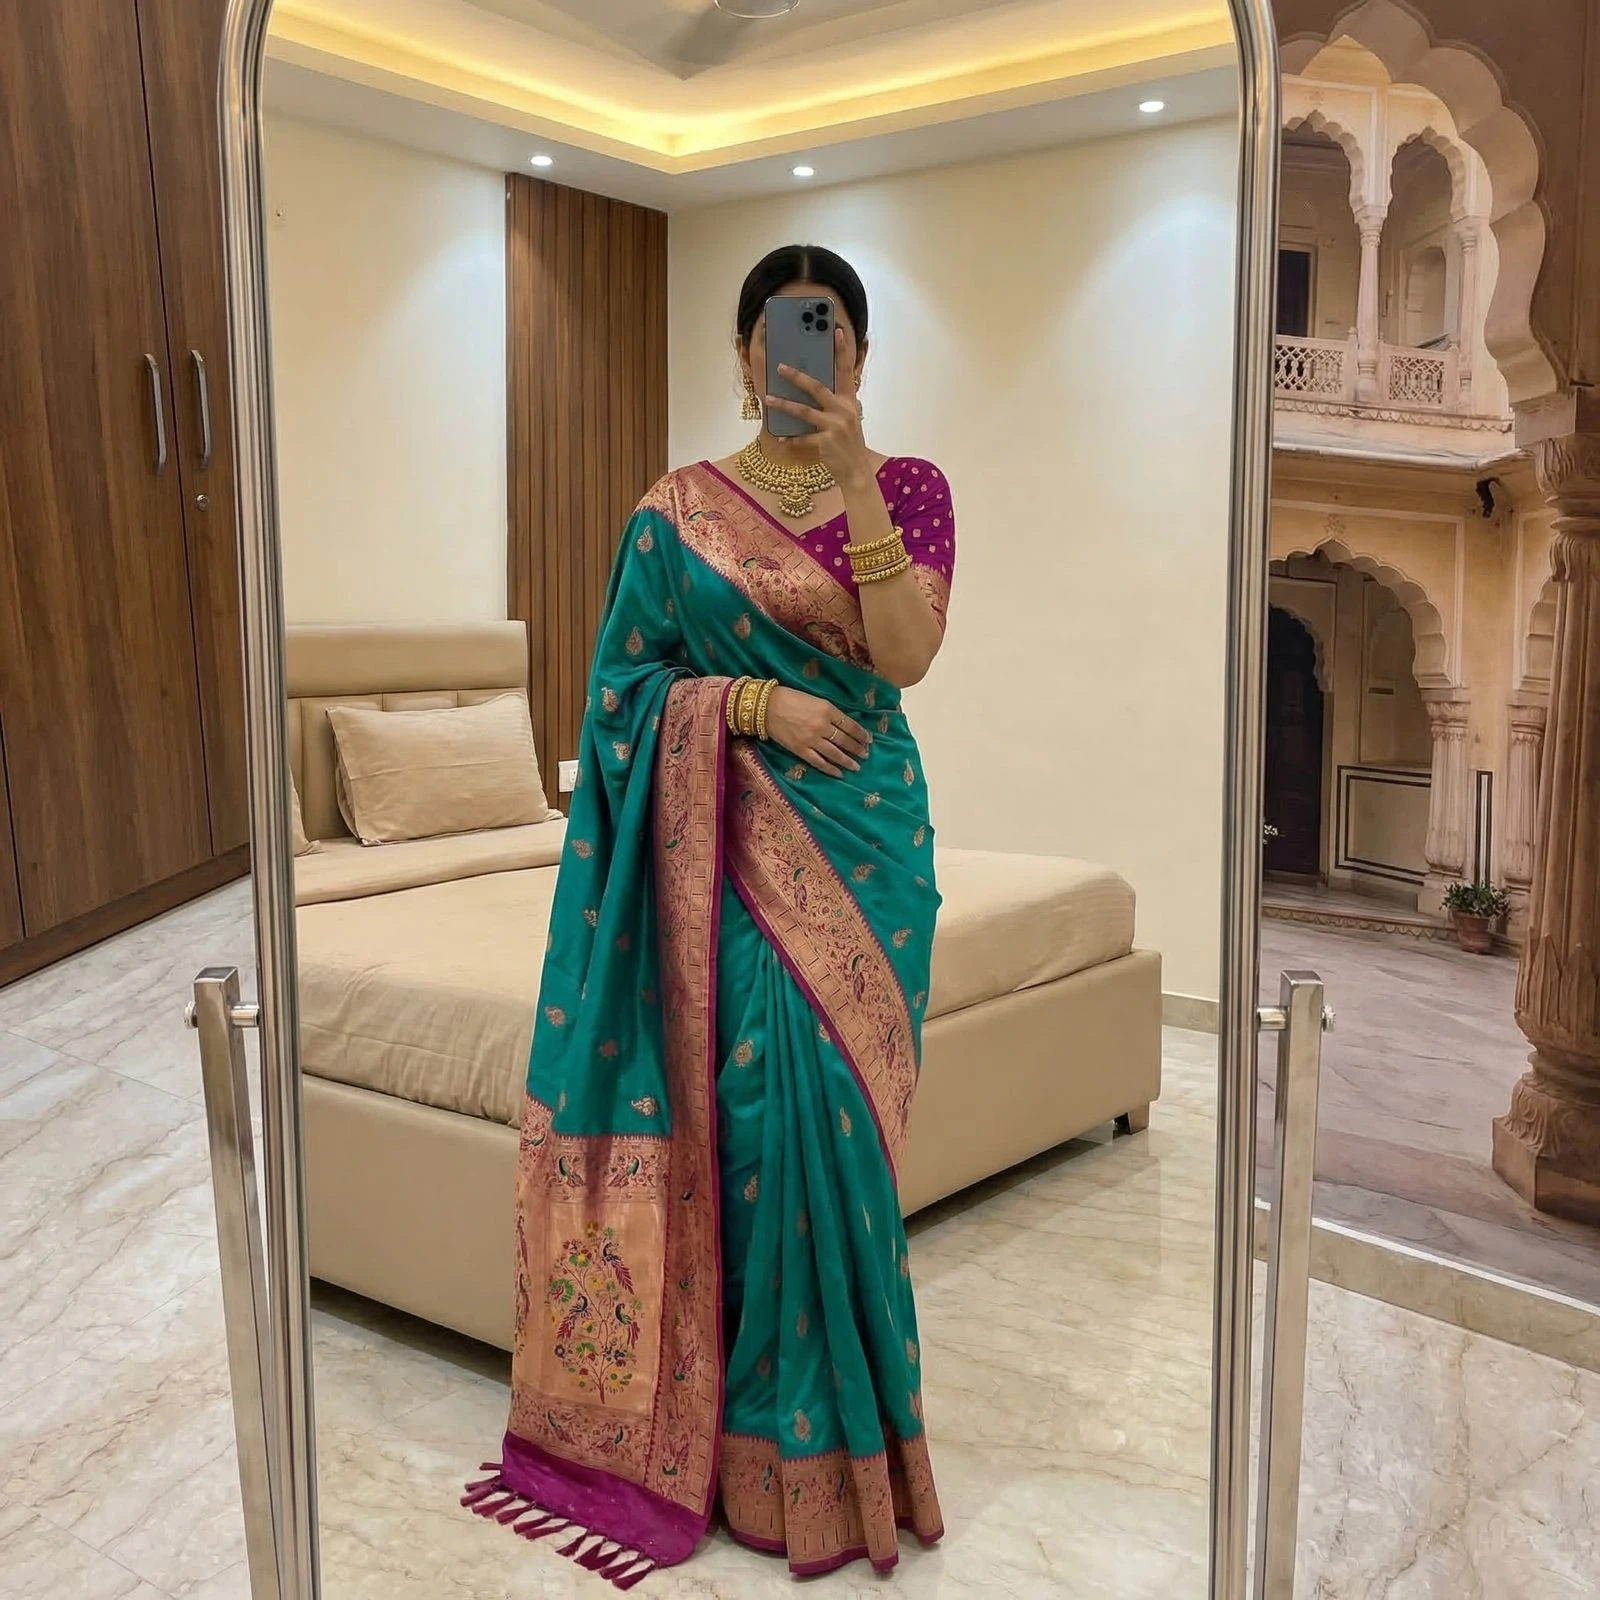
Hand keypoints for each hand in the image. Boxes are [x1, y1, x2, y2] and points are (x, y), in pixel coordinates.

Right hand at [764, 687, 870, 776]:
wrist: (767, 706)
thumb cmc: (791, 698)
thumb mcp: (815, 700)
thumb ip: (830, 712)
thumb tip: (843, 725)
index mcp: (827, 710)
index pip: (850, 725)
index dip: (861, 734)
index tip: (869, 740)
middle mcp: (822, 726)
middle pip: (845, 740)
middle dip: (857, 748)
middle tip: (866, 754)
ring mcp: (811, 740)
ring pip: (835, 753)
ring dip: (847, 761)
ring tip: (856, 766)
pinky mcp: (801, 750)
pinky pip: (819, 762)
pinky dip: (830, 769)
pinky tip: (839, 773)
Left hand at [765, 328, 872, 488]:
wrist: (856, 471)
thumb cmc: (847, 443)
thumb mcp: (846, 419)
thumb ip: (832, 404)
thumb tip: (808, 388)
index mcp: (849, 401)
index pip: (845, 371)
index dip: (841, 351)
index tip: (836, 331)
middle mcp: (843, 410)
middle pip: (817, 388)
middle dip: (797, 376)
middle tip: (780, 367)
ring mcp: (835, 426)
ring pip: (804, 411)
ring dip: (783, 404)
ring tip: (767, 398)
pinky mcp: (827, 443)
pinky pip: (803, 438)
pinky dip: (790, 438)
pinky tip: (780, 437)